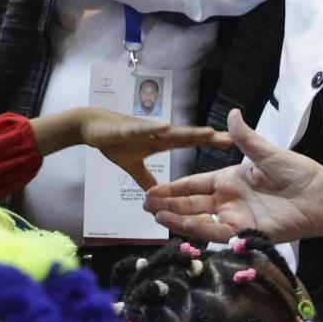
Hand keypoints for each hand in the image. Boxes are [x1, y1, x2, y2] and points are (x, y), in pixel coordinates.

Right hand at [79, 108, 230, 189]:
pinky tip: (166, 127)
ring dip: (189, 133)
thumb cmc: (114, 142)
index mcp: (161, 141)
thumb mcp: (131, 165)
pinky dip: (154, 128)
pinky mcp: (129, 128)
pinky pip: (144, 129)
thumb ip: (145, 178)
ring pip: (171, 132)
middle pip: (188, 136)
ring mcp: (146, 130)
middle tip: (231, 138)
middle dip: (208, 138)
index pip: (190, 142)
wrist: (91, 128)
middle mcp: (158, 133)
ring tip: (209, 132)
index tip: (230, 144)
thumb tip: (154, 195)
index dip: (209, 142)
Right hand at [144, 109, 322, 242]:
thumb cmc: (297, 173)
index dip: (174, 187)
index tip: (153, 188)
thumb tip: (232, 113)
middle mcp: (229, 200)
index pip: (196, 184)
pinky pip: (215, 232)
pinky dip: (197, 229)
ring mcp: (235, 218)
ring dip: (177, 218)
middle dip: (168, 205)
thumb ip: (246, 138)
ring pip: (199, 219)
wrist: (319, 196)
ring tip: (155, 214)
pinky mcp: (244, 233)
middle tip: (146, 204)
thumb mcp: (267, 153)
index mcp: (231, 180)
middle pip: (192, 204)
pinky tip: (179, 223)